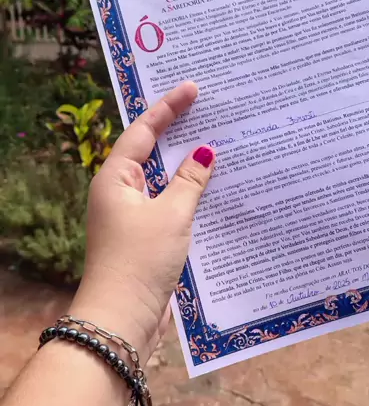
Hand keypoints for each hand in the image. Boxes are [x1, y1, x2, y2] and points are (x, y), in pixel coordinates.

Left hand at [69, 81, 214, 361]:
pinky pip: (169, 199)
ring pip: (163, 176)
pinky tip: (212, 184)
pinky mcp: (146, 232)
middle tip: (205, 106)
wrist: (123, 318)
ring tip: (214, 137)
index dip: (169, 107)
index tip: (193, 87)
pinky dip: (188, 189)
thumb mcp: (171, 214)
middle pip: (151, 149)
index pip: (143, 130)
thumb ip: (190, 180)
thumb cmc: (141, 259)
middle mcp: (120, 190)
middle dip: (177, 129)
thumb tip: (205, 152)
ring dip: (186, 162)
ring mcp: (132, 212)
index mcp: (115, 177)